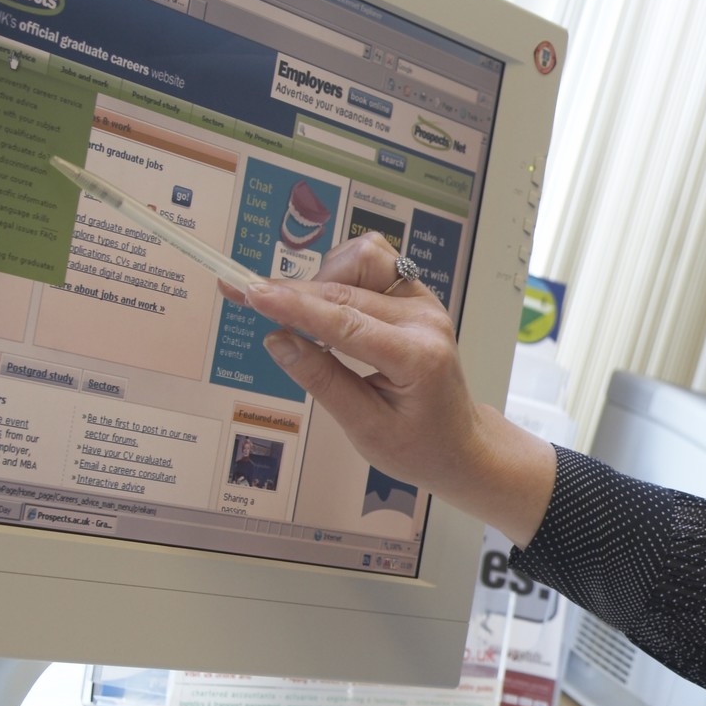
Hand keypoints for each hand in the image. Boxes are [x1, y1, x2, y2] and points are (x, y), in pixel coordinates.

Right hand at [244, 231, 557, 539]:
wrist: (461, 444)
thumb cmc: (421, 446)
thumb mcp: (366, 429)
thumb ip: (322, 381)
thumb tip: (278, 341)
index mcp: (418, 358)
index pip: (344, 322)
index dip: (292, 306)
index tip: (251, 293)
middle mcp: (425, 319)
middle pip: (344, 290)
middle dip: (291, 293)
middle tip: (244, 294)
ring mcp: (424, 302)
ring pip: (362, 259)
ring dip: (322, 279)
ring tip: (303, 318)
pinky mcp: (416, 296)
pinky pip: (373, 263)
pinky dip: (342, 274)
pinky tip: (328, 307)